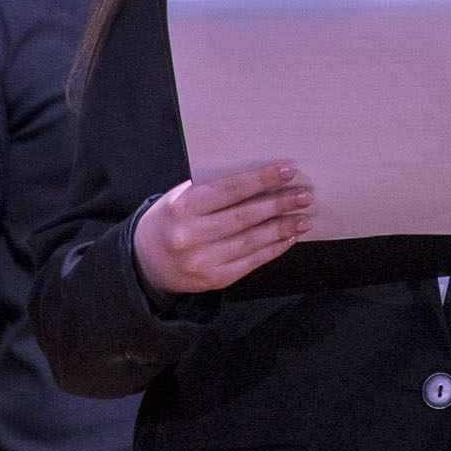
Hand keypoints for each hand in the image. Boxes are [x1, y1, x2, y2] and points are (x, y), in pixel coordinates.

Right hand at [134, 163, 311, 297]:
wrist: (146, 262)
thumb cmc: (169, 220)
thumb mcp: (180, 197)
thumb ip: (212, 188)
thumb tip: (260, 178)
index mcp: (182, 208)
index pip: (230, 189)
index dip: (261, 179)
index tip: (288, 170)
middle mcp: (191, 236)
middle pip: (245, 216)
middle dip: (279, 204)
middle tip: (304, 194)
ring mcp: (203, 261)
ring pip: (252, 241)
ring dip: (282, 228)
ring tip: (304, 217)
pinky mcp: (214, 279)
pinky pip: (252, 261)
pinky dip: (274, 248)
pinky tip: (289, 237)